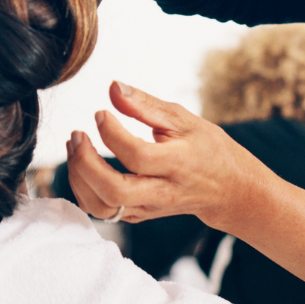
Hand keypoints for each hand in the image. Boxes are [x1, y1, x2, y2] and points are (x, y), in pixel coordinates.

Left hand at [64, 81, 270, 228]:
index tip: (101, 113)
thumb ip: (146, 105)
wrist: (229, 190)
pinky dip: (84, 190)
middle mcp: (163, 191)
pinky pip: (104, 211)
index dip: (112, 133)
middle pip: (114, 191)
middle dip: (85, 163)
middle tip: (77, 135)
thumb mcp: (184, 119)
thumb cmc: (208, 149)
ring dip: (79, 179)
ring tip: (75, 148)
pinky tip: (83, 165)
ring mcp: (149, 208)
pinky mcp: (139, 215)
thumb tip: (113, 87)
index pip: (138, 156)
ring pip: (104, 208)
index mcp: (179, 163)